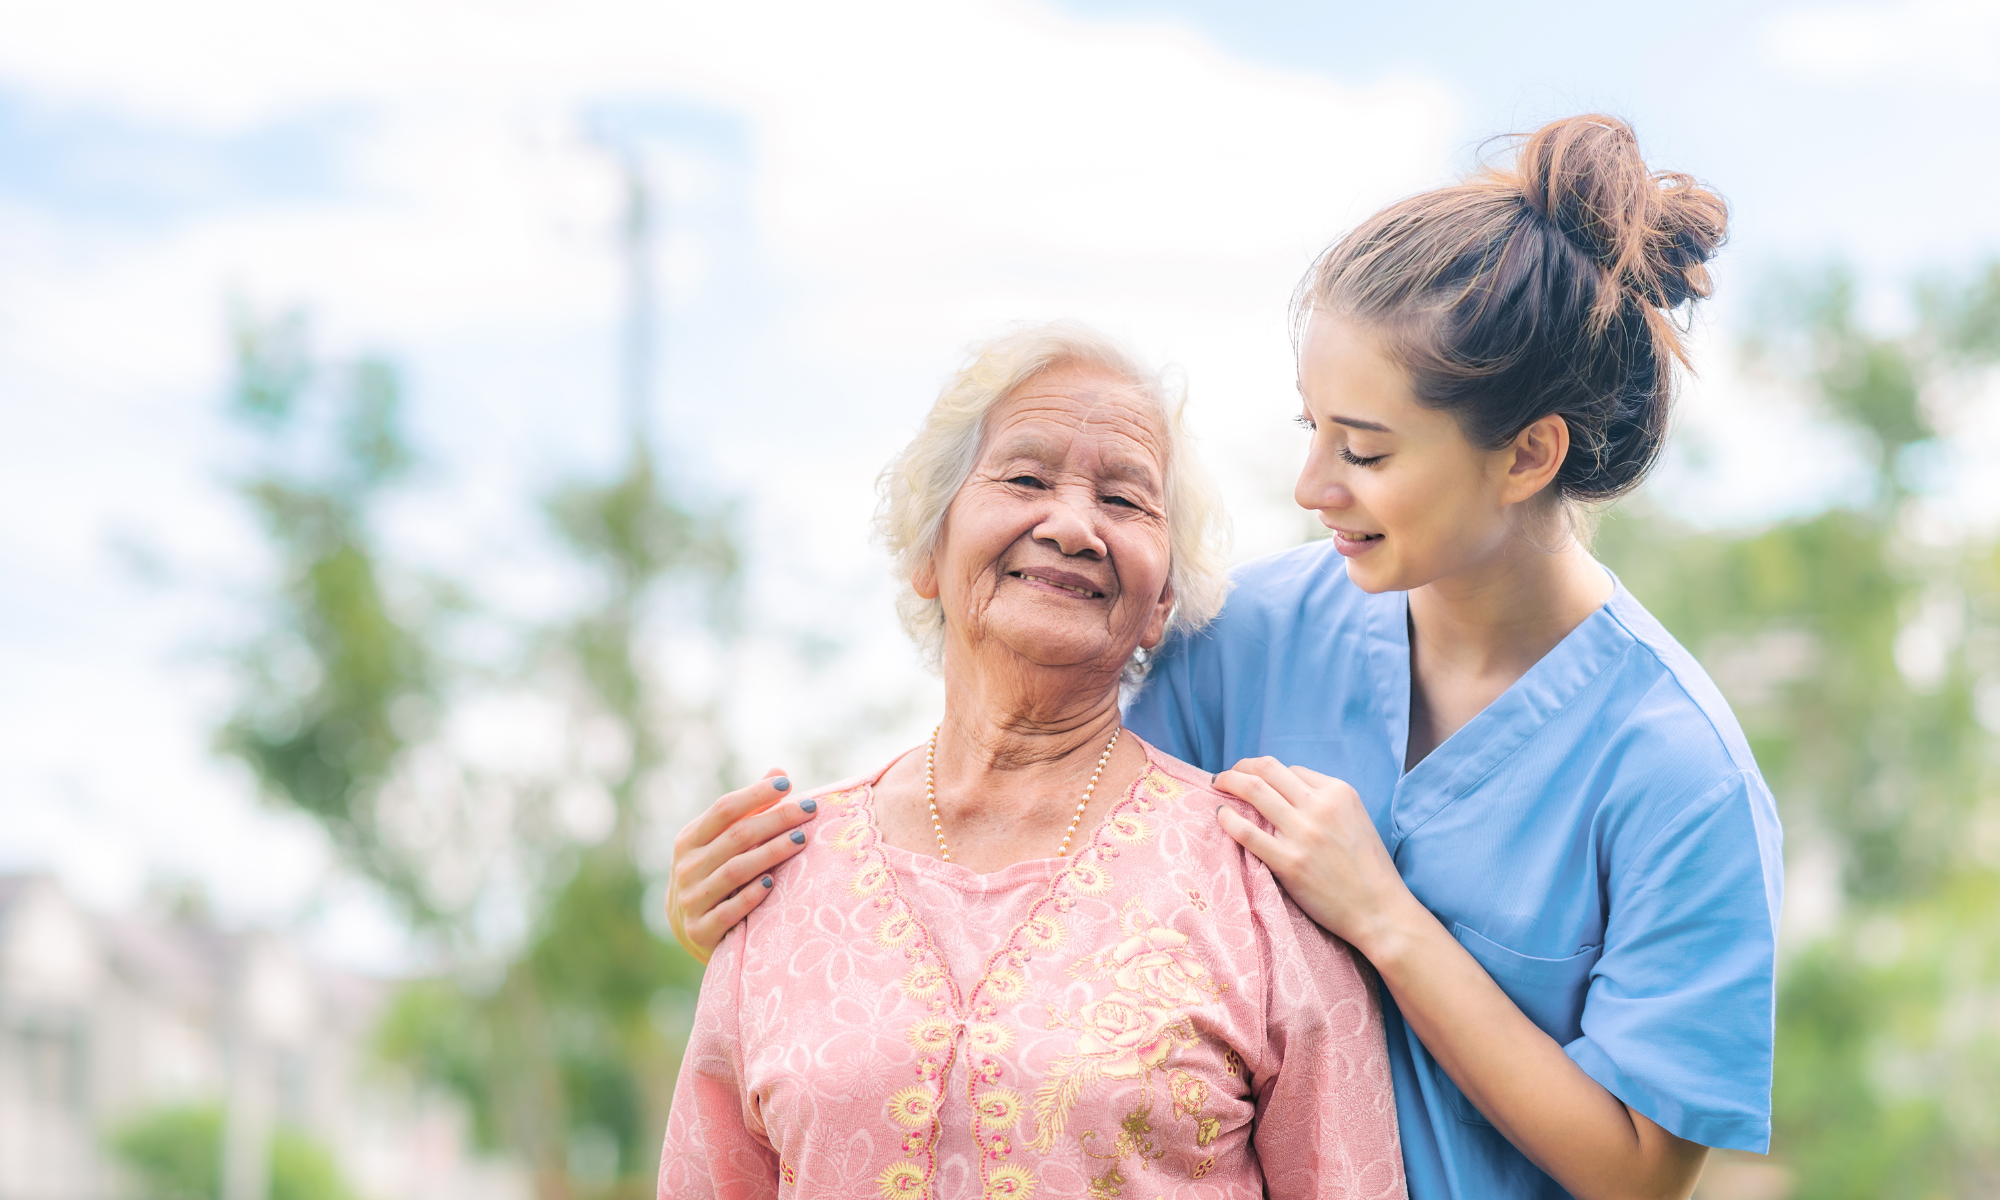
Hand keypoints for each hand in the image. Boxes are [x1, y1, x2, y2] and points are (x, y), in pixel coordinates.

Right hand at [668, 769, 818, 962]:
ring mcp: (691, 899)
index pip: (723, 809)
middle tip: (810, 809)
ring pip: (735, 870)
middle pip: (736, 836)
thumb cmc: (714, 874)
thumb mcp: (721, 843)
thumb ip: (748, 811)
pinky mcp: (701, 930)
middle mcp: (686, 867)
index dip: (755, 794)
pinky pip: (729, 910)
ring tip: (802, 840)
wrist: (691, 930)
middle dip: (776, 819)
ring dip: (771, 853)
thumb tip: (778, 773)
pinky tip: (773, 883)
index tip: (787, 784)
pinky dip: (751, 896)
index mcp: (689, 839)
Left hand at [1213, 757, 1418, 958]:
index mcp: (1339, 792)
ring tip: (1218, 785)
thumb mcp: (1356, 819)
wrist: (1379, 911)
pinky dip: (1228, 818)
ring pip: (1254, 791)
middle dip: (1241, 767)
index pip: (1292, 770)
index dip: (1269, 775)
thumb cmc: (1368, 869)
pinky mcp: (1289, 862)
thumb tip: (1286, 794)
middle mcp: (1320, 806)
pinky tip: (1221, 815)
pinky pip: (1247, 832)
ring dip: (1229, 782)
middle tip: (1226, 774)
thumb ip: (1326, 803)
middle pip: (1267, 771)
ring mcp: (1303, 833)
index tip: (1256, 781)